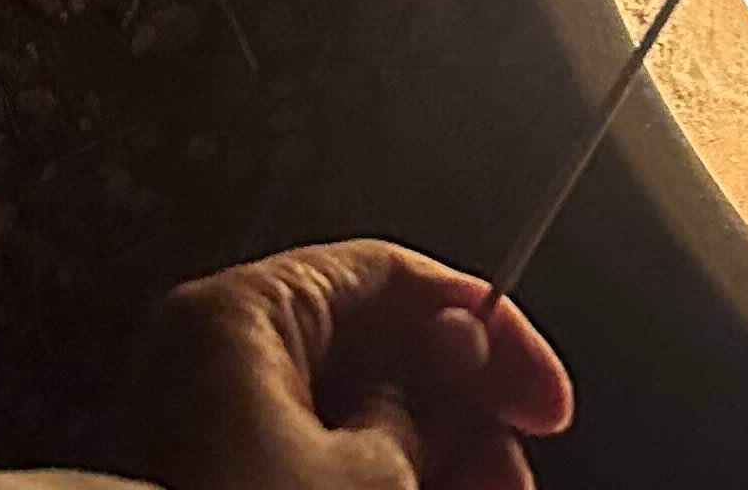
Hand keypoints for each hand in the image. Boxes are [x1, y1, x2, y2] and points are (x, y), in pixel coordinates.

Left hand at [128, 240, 573, 489]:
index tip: (541, 398)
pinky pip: (308, 472)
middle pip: (369, 358)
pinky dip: (370, 489)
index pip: (385, 280)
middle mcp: (212, 363)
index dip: (481, 330)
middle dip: (455, 419)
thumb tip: (460, 343)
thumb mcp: (366, 476)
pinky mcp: (209, 486)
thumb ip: (425, 400)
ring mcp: (205, 435)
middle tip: (511, 480)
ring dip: (422, 465)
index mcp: (239, 320)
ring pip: (345, 426)